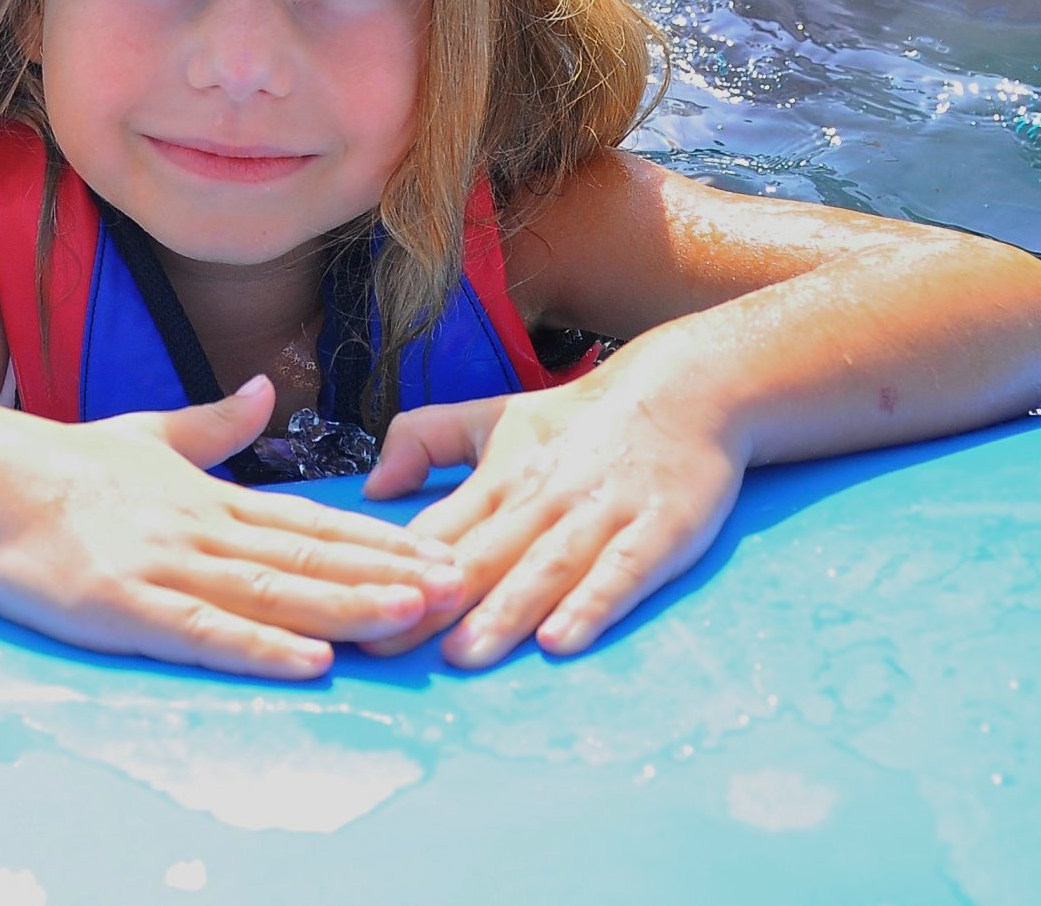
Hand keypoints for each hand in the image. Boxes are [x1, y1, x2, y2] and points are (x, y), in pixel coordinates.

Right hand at [0, 376, 469, 679]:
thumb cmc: (57, 465)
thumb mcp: (145, 433)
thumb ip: (212, 424)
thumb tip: (263, 391)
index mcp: (210, 497)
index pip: (312, 522)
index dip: (381, 541)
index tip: (442, 552)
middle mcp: (201, 529)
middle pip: (310, 557)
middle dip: (388, 576)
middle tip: (460, 589)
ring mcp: (165, 568)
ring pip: (273, 592)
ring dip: (347, 606)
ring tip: (412, 617)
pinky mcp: (124, 607)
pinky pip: (203, 631)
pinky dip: (259, 645)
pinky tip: (310, 658)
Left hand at [359, 370, 743, 668]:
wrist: (687, 388)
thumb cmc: (579, 417)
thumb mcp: (493, 416)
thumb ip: (424, 440)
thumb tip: (374, 488)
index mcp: (499, 475)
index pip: (438, 530)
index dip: (396, 570)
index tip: (352, 605)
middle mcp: (543, 496)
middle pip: (481, 556)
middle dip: (432, 604)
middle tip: (387, 645)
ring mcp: (601, 514)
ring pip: (544, 568)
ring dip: (502, 612)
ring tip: (463, 653)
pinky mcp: (659, 531)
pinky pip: (621, 574)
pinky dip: (590, 606)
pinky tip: (560, 641)